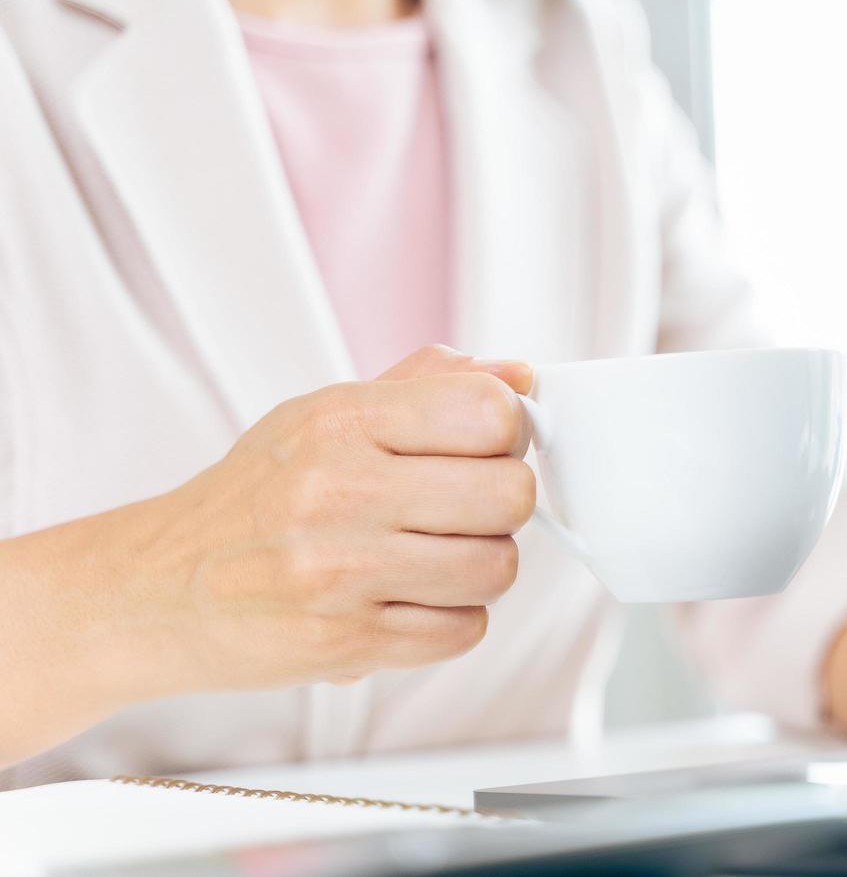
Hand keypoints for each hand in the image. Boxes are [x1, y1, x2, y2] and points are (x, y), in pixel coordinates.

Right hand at [133, 345, 536, 693]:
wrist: (156, 590)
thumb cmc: (253, 499)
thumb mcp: (324, 416)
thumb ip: (426, 386)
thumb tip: (517, 374)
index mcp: (341, 421)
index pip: (489, 412)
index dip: (509, 431)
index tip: (487, 445)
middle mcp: (339, 492)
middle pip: (510, 495)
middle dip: (502, 504)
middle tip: (464, 508)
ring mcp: (341, 573)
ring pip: (497, 568)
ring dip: (480, 567)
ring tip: (432, 556)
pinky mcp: (346, 644)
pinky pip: (464, 631)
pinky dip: (451, 619)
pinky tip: (408, 599)